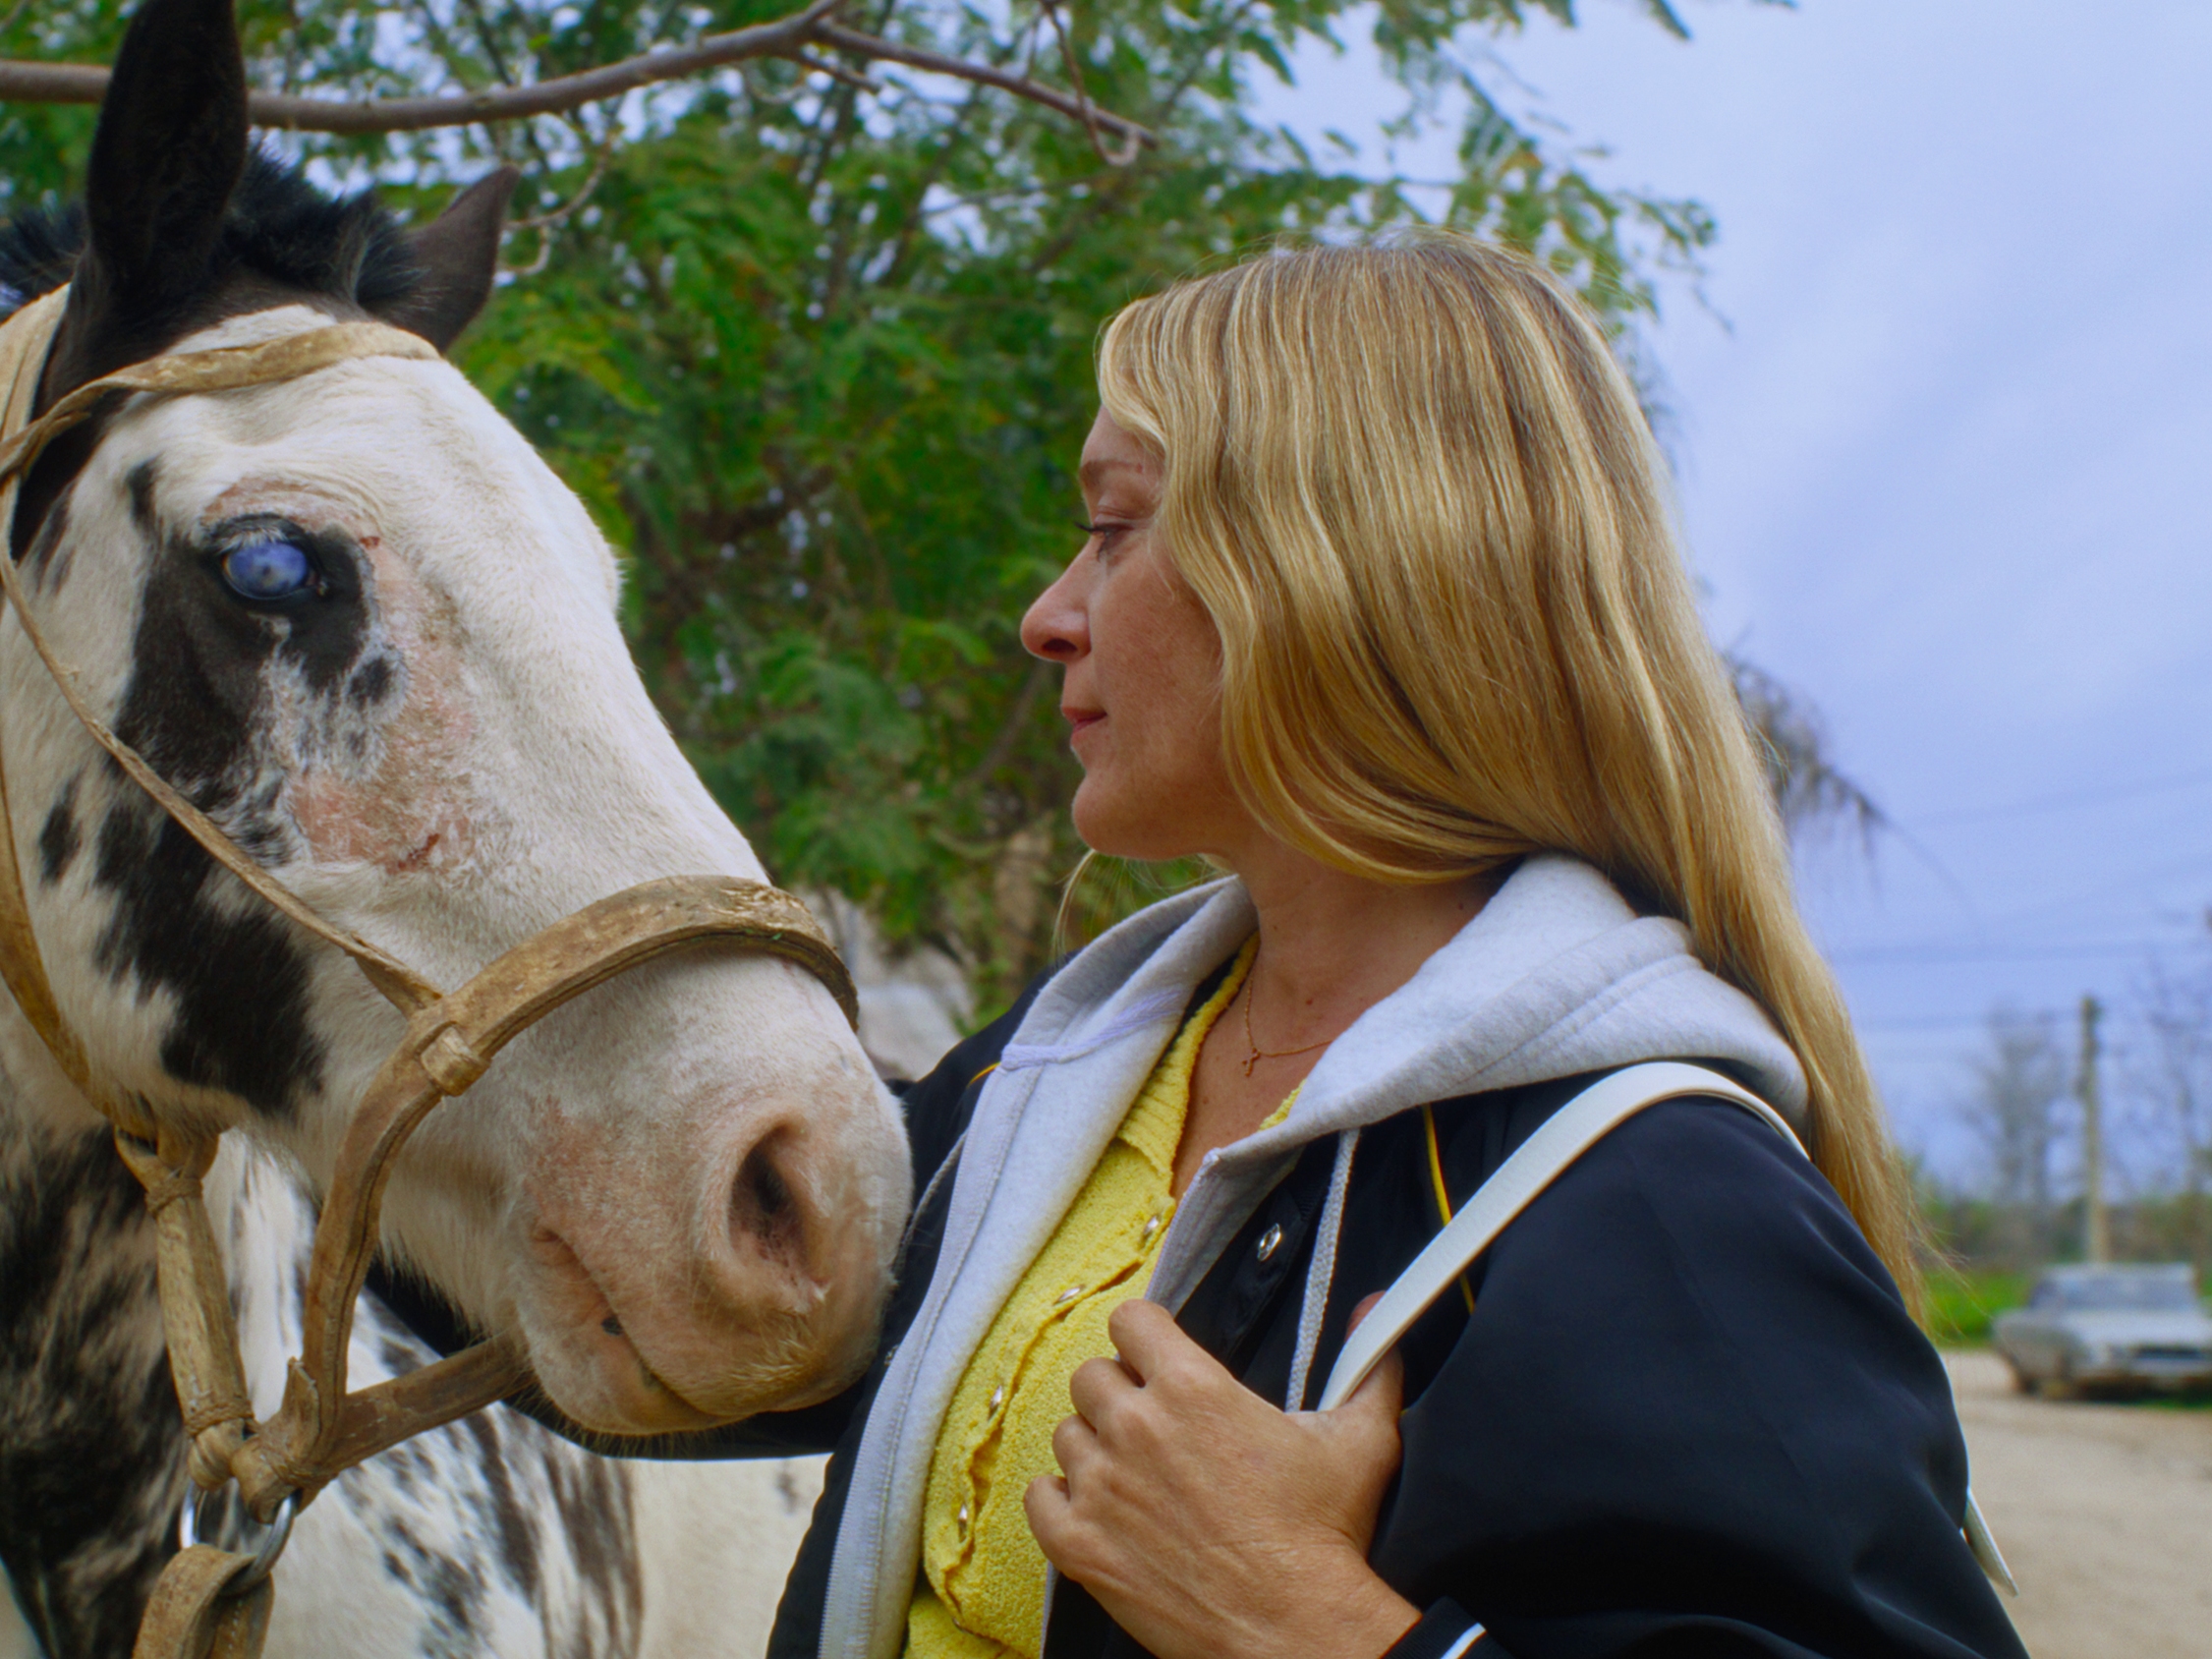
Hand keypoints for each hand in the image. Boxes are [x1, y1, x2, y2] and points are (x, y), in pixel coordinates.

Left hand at [1024, 1296, 1417, 1658]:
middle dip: (1120, 1393)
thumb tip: (1375, 1310)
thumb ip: (1367, 1366)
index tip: (1158, 1359)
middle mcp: (1136, 1426)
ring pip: (1067, 1433)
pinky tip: (1097, 1509)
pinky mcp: (1080, 1545)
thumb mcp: (1360, 1439)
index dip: (1146, 1338)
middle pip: (1092, 1375)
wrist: (1296, 1628)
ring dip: (1094, 1448)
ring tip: (1133, 1476)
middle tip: (1153, 1426)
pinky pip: (1038, 1497)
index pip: (1131, 1321)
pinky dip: (1060, 1500)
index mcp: (1193, 1387)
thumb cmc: (1323, 1537)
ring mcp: (1101, 1487)